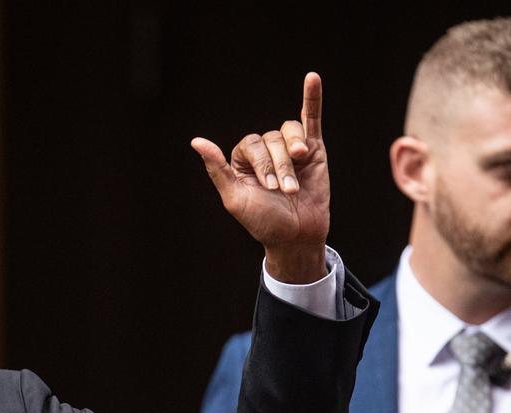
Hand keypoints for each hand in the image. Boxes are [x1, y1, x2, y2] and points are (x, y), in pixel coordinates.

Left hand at [194, 72, 328, 282]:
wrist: (295, 235)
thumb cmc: (264, 221)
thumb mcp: (234, 198)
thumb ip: (217, 168)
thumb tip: (196, 140)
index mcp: (242, 160)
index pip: (250, 144)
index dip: (261, 163)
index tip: (268, 188)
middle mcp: (266, 151)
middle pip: (271, 139)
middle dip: (279, 166)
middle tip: (285, 191)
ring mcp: (290, 148)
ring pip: (290, 133)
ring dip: (293, 155)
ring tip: (298, 181)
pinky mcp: (314, 149)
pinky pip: (311, 118)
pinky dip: (313, 97)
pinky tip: (313, 78)